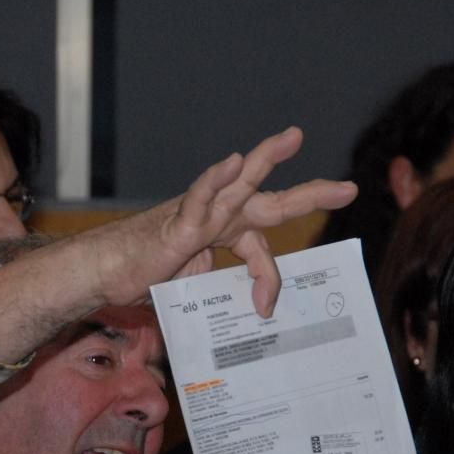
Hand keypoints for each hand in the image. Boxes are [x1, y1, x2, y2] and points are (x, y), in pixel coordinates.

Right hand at [109, 127, 356, 316]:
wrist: (105, 274)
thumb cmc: (143, 278)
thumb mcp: (195, 293)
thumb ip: (224, 295)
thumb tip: (254, 315)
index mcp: (222, 234)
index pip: (260, 249)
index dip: (269, 279)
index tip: (267, 308)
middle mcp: (216, 219)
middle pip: (271, 201)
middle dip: (310, 194)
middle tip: (347, 189)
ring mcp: (199, 216)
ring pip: (239, 183)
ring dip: (267, 159)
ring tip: (293, 138)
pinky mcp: (177, 222)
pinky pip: (199, 196)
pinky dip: (216, 178)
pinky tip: (234, 162)